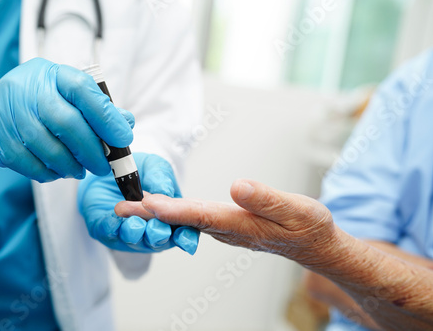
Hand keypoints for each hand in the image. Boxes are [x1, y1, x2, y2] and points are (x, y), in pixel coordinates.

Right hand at [0, 58, 133, 181]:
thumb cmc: (35, 106)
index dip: (107, 117)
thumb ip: (95, 107)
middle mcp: (27, 90)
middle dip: (92, 151)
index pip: (83, 90)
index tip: (123, 139)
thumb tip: (126, 122)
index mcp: (50, 74)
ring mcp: (10, 115)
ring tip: (80, 171)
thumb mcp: (63, 96)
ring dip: (72, 167)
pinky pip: (33, 166)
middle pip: (67, 124)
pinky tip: (58, 172)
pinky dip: (52, 174)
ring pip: (50, 149)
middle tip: (104, 167)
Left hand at [78, 153, 199, 253]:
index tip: (183, 235)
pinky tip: (114, 220)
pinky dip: (112, 227)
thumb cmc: (140, 171)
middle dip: (158, 234)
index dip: (186, 238)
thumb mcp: (155, 167)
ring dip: (135, 232)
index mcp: (173, 218)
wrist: (111, 168)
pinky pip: (110, 233)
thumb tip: (165, 191)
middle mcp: (154, 230)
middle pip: (159, 240)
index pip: (184, 235)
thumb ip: (161, 178)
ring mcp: (131, 234)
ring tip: (134, 223)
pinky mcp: (107, 231)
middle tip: (155, 226)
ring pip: (135, 240)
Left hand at [116, 179, 336, 266]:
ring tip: (131, 205)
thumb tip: (237, 186)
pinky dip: (174, 213)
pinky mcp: (227, 226)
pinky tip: (162, 208)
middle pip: (184, 221)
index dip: (173, 210)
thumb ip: (266, 199)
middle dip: (151, 215)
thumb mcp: (296, 209)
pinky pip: (194, 220)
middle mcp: (227, 230)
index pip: (201, 216)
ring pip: (186, 221)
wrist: (313, 245)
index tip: (147, 204)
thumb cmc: (308, 227)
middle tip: (119, 209)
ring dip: (157, 215)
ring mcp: (225, 230)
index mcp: (241, 224)